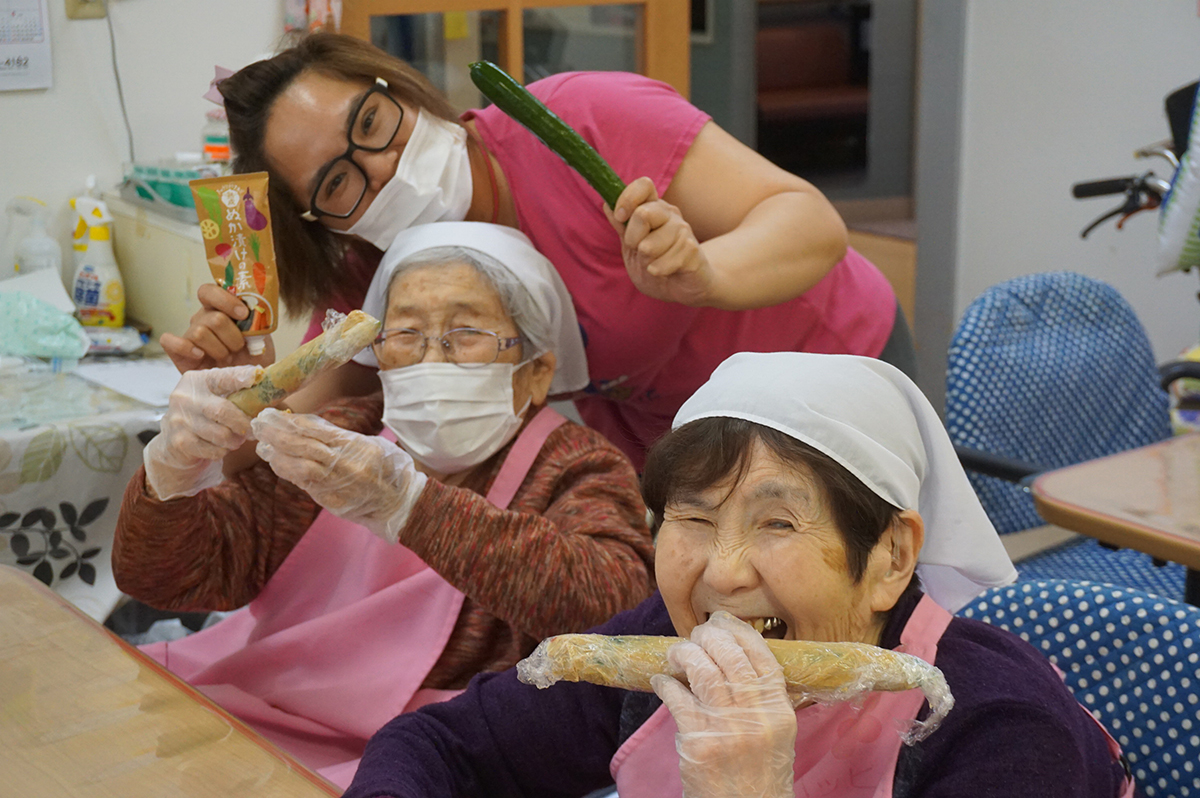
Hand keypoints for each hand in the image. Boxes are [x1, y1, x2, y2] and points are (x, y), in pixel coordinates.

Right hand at [143, 366, 258, 499]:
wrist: (173, 443)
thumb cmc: (203, 415)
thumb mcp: (214, 396)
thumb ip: (235, 389)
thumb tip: (266, 381)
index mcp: (196, 380)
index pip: (221, 377)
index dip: (240, 377)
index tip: (258, 376)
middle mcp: (184, 397)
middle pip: (223, 410)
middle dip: (244, 422)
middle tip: (254, 429)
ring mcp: (180, 420)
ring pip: (221, 434)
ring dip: (236, 439)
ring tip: (237, 439)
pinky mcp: (180, 442)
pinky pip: (214, 450)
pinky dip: (224, 450)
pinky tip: (221, 447)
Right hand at [160, 283, 274, 372]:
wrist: (244, 384)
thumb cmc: (251, 358)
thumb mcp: (261, 339)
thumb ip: (257, 325)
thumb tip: (254, 316)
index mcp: (221, 309)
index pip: (211, 291)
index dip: (226, 300)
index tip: (243, 314)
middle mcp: (203, 319)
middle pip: (214, 318)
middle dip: (232, 337)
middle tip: (239, 349)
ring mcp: (189, 334)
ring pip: (200, 332)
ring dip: (219, 349)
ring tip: (227, 358)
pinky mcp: (177, 352)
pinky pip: (169, 341)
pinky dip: (186, 348)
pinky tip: (201, 356)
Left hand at [251, 408, 427, 542]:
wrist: (399, 502)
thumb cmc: (387, 468)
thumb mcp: (369, 444)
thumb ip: (340, 437)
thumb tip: (306, 425)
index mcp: (356, 445)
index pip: (316, 430)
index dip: (292, 421)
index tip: (273, 414)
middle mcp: (345, 464)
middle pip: (304, 446)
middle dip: (278, 434)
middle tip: (259, 424)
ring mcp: (337, 483)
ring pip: (300, 465)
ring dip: (278, 454)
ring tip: (263, 445)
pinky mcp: (331, 500)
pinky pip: (305, 483)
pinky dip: (288, 471)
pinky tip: (276, 462)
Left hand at [606, 177, 715, 306]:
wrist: (683, 288)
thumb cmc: (657, 264)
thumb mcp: (632, 248)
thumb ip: (622, 227)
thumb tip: (607, 204)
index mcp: (654, 208)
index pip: (644, 185)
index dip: (628, 198)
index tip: (620, 217)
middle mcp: (670, 215)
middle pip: (643, 214)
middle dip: (632, 239)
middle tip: (640, 250)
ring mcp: (683, 230)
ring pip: (650, 244)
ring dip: (646, 260)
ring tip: (656, 263)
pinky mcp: (692, 249)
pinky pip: (663, 262)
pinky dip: (657, 271)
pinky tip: (665, 271)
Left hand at [650, 612, 796, 797]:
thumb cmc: (759, 775)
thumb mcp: (776, 735)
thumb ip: (762, 698)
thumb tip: (733, 656)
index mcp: (779, 711)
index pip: (760, 655)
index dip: (738, 631)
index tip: (721, 620)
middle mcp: (757, 716)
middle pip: (729, 655)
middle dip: (707, 636)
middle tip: (695, 636)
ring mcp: (727, 728)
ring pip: (703, 670)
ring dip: (684, 654)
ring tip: (676, 656)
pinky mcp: (699, 743)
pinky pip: (677, 698)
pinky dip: (665, 684)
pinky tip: (661, 682)